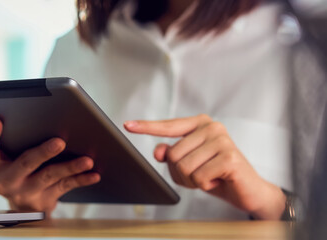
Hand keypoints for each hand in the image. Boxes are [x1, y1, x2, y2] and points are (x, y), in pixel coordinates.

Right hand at [0, 118, 100, 215]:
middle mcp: (7, 180)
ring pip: (50, 176)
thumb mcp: (1, 157)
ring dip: (69, 166)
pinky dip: (81, 179)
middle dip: (43, 152)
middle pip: (26, 163)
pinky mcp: (44, 200)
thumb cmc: (13, 170)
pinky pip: (65, 187)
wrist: (22, 208)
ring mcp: (26, 192)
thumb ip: (0, 139)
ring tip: (86, 159)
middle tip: (60, 142)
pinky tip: (93, 173)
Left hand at [124, 114, 285, 219]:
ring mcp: (222, 140)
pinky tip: (219, 180)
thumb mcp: (189, 164)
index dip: (147, 127)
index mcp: (200, 124)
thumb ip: (172, 155)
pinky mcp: (229, 157)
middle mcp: (212, 127)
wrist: (248, 190)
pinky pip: (199, 177)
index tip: (127, 125)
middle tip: (200, 174)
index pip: (168, 126)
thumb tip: (159, 150)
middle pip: (173, 155)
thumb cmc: (216, 174)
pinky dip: (205, 185)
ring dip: (193, 181)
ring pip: (184, 167)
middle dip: (181, 173)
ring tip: (210, 177)